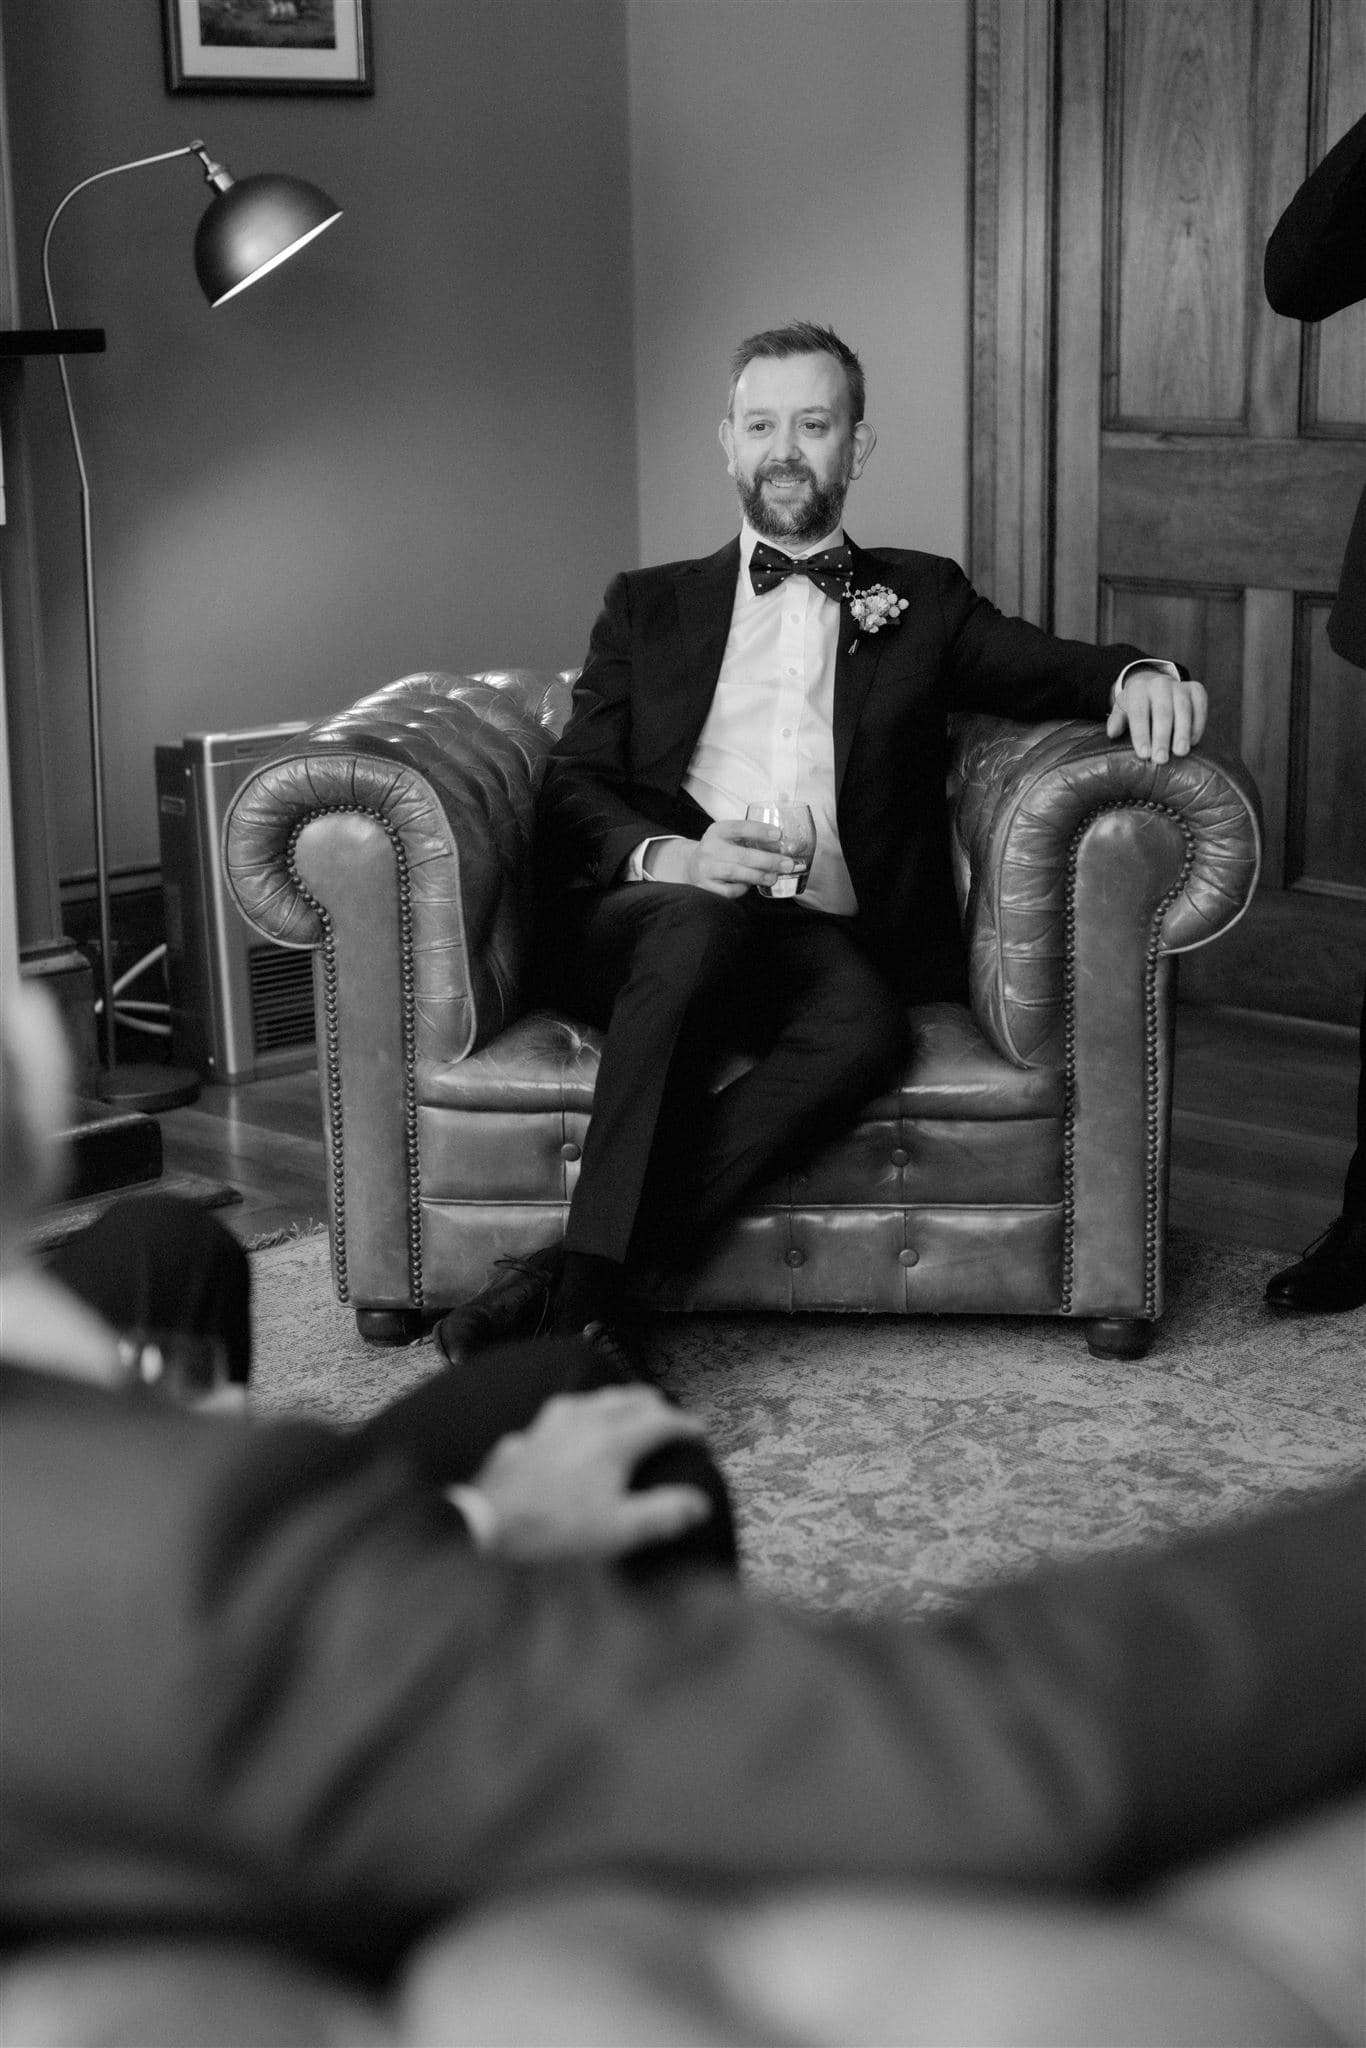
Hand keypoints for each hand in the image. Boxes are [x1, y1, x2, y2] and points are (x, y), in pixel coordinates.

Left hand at [459, 1387, 712, 1561]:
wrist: (488, 1527)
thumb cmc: (557, 1532)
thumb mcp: (619, 1531)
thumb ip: (664, 1513)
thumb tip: (701, 1502)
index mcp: (613, 1441)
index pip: (660, 1421)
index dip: (685, 1424)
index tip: (700, 1432)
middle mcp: (584, 1420)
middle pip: (628, 1399)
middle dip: (654, 1405)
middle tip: (670, 1416)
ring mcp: (550, 1423)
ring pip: (594, 1399)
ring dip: (619, 1402)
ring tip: (628, 1410)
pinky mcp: (526, 1435)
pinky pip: (563, 1413)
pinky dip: (583, 1414)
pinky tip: (574, 1426)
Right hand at [646, 818, 793, 896]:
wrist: (691, 866)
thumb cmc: (720, 851)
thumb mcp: (730, 838)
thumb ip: (752, 840)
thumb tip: (786, 849)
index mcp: (718, 831)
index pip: (739, 827)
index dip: (759, 831)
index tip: (778, 835)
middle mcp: (709, 848)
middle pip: (741, 855)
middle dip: (768, 860)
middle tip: (787, 864)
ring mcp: (705, 868)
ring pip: (735, 873)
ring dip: (758, 876)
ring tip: (774, 877)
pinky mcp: (704, 886)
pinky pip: (728, 890)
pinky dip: (742, 888)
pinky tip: (749, 885)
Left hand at [1105, 666, 1207, 764]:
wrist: (1154, 686)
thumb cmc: (1136, 705)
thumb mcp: (1122, 710)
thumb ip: (1117, 721)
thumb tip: (1112, 733)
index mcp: (1138, 689)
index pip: (1139, 713)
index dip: (1141, 734)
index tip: (1144, 755)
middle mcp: (1159, 684)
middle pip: (1162, 712)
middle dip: (1161, 737)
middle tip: (1160, 759)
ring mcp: (1179, 686)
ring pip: (1183, 709)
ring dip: (1182, 732)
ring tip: (1180, 752)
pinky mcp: (1196, 689)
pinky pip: (1199, 706)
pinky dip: (1198, 724)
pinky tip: (1192, 742)